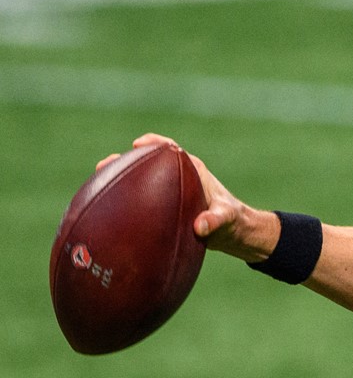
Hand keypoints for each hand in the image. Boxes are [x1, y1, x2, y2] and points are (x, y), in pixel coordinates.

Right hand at [99, 134, 273, 259]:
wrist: (232, 234)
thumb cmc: (232, 222)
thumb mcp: (227, 220)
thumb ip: (216, 221)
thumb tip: (200, 226)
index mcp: (193, 171)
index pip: (171, 150)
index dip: (154, 143)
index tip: (138, 144)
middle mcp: (177, 178)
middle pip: (147, 164)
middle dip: (125, 161)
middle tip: (104, 165)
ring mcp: (168, 192)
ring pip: (140, 182)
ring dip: (119, 180)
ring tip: (95, 185)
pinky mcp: (162, 207)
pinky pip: (140, 201)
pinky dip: (124, 203)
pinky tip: (105, 215)